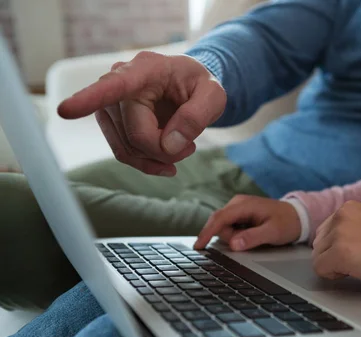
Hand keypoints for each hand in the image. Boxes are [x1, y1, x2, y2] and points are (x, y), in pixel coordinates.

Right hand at [58, 52, 226, 176]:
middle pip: (135, 134)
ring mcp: (111, 102)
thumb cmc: (200, 86)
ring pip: (127, 147)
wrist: (189, 86)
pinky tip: (167, 162)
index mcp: (145, 69)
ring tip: (184, 147)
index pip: (115, 86)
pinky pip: (123, 152)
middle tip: (191, 146)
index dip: (90, 99)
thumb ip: (198, 116)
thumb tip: (170, 145)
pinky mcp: (111, 120)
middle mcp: (120, 82)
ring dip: (157, 158)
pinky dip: (146, 163)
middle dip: (165, 150)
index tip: (65, 110)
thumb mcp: (214, 96)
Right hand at [194, 195, 301, 250]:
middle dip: (231, 237)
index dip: (206, 233)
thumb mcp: (273, 232)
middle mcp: (237, 204)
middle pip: (220, 225)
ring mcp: (237, 209)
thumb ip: (253, 238)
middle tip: (253, 239)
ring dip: (235, 237)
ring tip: (255, 235)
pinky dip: (237, 234)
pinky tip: (251, 233)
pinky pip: (230, 228)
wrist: (297, 215)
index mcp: (244, 204)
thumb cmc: (287, 222)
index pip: (219, 219)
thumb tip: (234, 245)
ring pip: (224, 228)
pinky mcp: (238, 215)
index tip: (198, 246)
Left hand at [313, 201, 360, 285]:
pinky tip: (352, 270)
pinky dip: (332, 274)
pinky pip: (320, 269)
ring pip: (317, 257)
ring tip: (359, 262)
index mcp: (347, 207)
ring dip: (334, 265)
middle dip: (333, 255)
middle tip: (360, 258)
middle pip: (318, 244)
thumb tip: (322, 243)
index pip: (324, 232)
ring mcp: (339, 233)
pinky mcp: (339, 252)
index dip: (338, 246)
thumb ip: (345, 228)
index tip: (359, 249)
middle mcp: (340, 215)